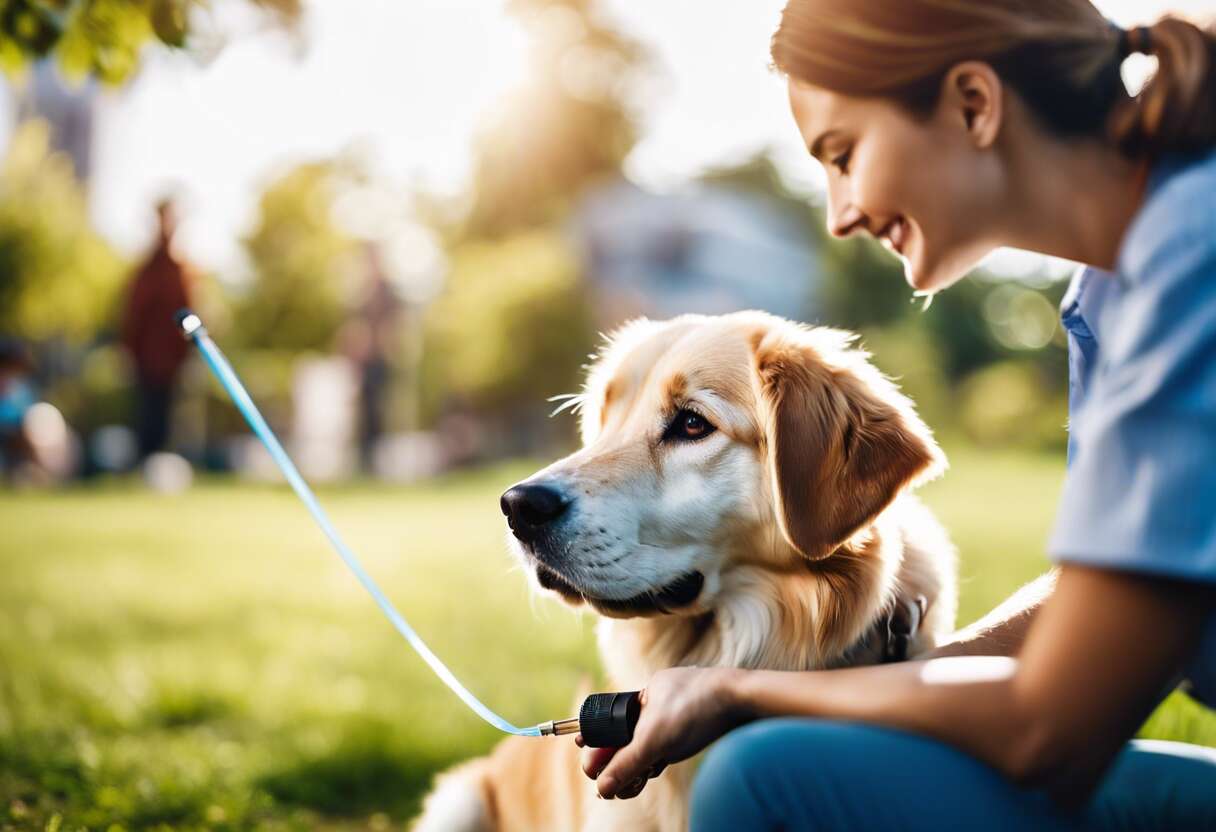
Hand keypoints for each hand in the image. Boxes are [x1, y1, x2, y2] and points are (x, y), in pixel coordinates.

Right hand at [578, 666, 748, 799]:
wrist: (744, 700)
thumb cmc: (697, 709)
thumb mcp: (655, 740)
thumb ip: (626, 763)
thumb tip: (602, 787)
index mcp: (642, 696)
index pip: (609, 722)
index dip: (597, 746)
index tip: (590, 769)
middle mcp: (656, 705)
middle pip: (626, 740)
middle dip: (615, 765)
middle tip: (607, 789)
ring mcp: (674, 719)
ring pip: (645, 748)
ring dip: (633, 770)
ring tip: (627, 788)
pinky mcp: (690, 732)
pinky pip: (663, 751)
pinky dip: (653, 766)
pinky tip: (647, 777)